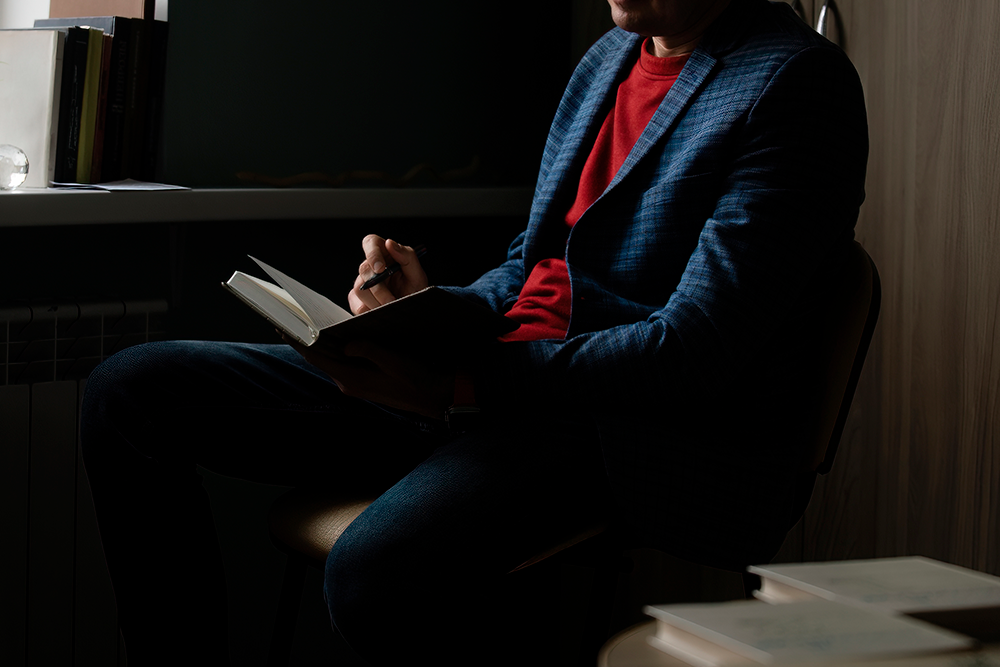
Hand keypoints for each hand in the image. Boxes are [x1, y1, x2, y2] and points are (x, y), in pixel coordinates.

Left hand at [283, 334, 452, 418]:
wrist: (439, 396)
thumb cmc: (419, 378)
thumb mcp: (396, 360)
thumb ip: (370, 350)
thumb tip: (347, 344)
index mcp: (353, 379)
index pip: (316, 357)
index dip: (298, 340)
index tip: (281, 324)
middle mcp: (350, 384)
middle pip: (320, 357)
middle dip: (304, 338)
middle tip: (289, 316)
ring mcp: (357, 384)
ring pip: (330, 360)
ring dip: (319, 342)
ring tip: (305, 321)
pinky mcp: (366, 381)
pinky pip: (343, 363)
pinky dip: (334, 348)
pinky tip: (333, 333)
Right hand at [348, 235, 427, 314]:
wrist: (412, 311)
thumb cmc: (415, 291)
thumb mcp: (417, 275)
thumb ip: (408, 256)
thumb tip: (390, 243)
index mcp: (385, 254)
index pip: (371, 242)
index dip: (372, 254)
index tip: (380, 268)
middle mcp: (372, 266)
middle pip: (364, 270)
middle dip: (379, 289)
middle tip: (391, 300)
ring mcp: (363, 283)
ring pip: (360, 289)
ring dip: (376, 302)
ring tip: (390, 307)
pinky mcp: (357, 300)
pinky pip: (357, 305)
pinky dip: (370, 311)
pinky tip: (381, 311)